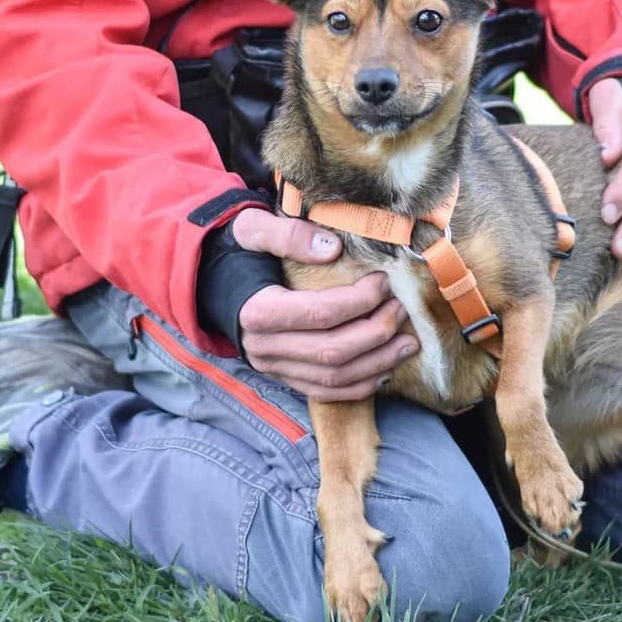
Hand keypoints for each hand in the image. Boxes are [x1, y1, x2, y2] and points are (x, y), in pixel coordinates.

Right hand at [230, 210, 418, 401]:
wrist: (213, 284)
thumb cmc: (237, 253)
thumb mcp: (251, 229)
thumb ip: (287, 234)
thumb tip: (331, 248)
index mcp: (258, 311)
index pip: (320, 314)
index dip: (359, 301)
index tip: (383, 282)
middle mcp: (265, 348)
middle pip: (333, 351)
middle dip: (376, 332)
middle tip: (401, 310)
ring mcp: (275, 368)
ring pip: (334, 377)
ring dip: (378, 363)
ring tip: (408, 342)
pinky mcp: (285, 378)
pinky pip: (326, 392)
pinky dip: (360, 386)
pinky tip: (386, 370)